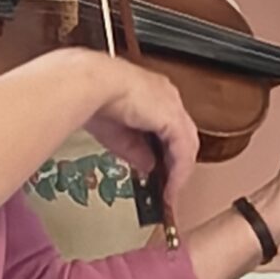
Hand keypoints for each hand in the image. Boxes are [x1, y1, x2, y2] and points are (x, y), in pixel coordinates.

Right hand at [85, 61, 199, 208]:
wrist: (92, 85)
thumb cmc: (94, 99)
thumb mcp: (117, 134)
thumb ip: (136, 151)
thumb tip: (150, 166)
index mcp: (153, 94)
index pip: (168, 128)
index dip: (167, 153)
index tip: (160, 173)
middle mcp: (167, 97)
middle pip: (182, 137)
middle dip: (176, 165)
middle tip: (168, 188)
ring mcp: (173, 106)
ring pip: (187, 146)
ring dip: (180, 173)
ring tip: (170, 193)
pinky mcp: (174, 119)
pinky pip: (183, 153)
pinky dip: (179, 174)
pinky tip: (170, 189)